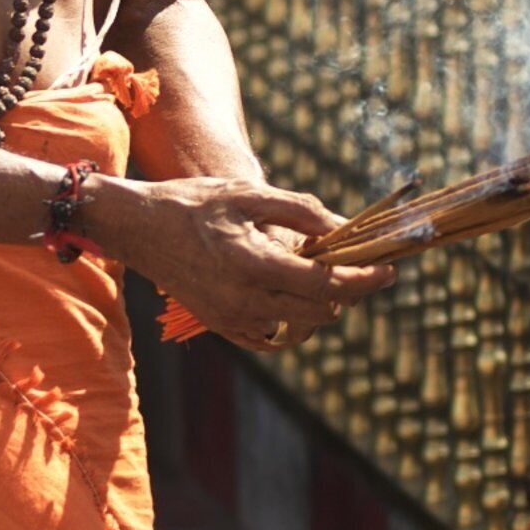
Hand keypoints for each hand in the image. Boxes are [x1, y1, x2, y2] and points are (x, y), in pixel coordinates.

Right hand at [96, 176, 392, 353]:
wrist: (140, 229)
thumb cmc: (194, 203)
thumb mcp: (248, 194)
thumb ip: (299, 210)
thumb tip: (341, 226)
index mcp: (253, 264)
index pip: (326, 283)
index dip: (364, 279)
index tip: (390, 271)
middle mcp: (244, 300)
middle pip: (320, 311)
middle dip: (346, 290)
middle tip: (353, 264)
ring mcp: (231, 319)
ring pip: (299, 325)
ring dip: (318, 303)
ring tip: (315, 272)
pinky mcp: (221, 327)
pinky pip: (271, 336)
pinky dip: (290, 319)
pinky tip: (287, 293)